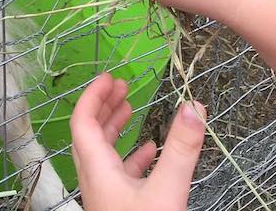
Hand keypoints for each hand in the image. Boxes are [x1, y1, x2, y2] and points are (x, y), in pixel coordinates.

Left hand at [70, 72, 205, 210]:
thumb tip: (194, 106)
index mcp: (96, 168)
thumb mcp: (168, 190)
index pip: (82, 121)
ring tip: (131, 107)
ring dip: (115, 127)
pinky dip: (130, 155)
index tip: (109, 77)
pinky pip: (117, 172)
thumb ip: (180, 149)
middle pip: (90, 132)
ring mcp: (104, 193)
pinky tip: (150, 150)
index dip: (93, 95)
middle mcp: (94, 178)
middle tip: (122, 85)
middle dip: (105, 105)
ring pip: (102, 151)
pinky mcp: (117, 206)